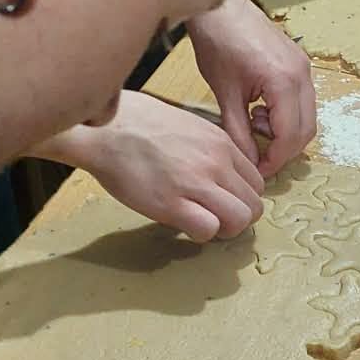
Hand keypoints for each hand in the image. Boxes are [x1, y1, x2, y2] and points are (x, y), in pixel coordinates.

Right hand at [44, 90, 263, 240]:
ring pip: (240, 219)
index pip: (256, 182)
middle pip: (254, 205)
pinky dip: (201, 234)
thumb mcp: (187, 125)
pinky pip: (208, 230)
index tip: (223, 202)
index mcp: (220, 142)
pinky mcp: (172, 203)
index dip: (241, 198)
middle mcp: (215, 162)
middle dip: (238, 218)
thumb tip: (218, 173)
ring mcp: (196, 182)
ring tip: (202, 224)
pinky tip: (183, 225)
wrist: (103, 130)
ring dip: (224, 229)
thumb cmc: (136, 125)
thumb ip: (209, 149)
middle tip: (215, 219)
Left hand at [188, 0, 314, 176]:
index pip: (291, 136)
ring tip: (253, 123)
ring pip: (307, 116)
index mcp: (284, 82)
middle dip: (283, 148)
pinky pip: (302, 99)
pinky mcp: (299, 62)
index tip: (258, 170)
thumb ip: (239, 132)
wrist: (220, 5)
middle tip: (258, 154)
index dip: (275, 159)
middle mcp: (302, 74)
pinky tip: (260, 108)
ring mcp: (304, 66)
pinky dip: (286, 113)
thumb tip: (250, 162)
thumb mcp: (225, 94)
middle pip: (306, 130)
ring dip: (285, 130)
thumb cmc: (218, 43)